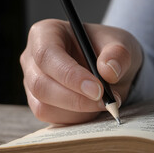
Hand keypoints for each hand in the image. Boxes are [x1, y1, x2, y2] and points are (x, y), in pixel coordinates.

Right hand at [20, 19, 142, 123]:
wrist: (110, 70)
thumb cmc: (109, 51)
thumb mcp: (121, 44)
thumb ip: (118, 54)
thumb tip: (108, 71)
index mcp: (45, 33)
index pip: (47, 55)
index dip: (70, 75)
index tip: (97, 89)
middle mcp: (32, 59)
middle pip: (40, 84)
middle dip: (75, 98)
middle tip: (105, 102)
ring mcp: (32, 83)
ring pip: (44, 106)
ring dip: (78, 111)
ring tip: (104, 103)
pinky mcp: (40, 104)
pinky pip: (52, 118)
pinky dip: (76, 119)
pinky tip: (93, 109)